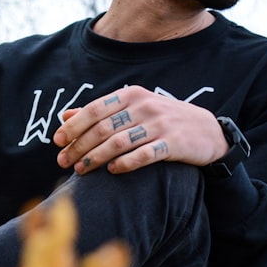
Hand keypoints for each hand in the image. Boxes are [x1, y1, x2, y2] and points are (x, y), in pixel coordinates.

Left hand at [52, 86, 228, 174]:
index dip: (73, 125)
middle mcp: (144, 106)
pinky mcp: (174, 143)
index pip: (94, 109)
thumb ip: (100, 112)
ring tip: (81, 170)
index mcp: (131, 95)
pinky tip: (112, 170)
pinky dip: (125, 163)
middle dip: (79, 146)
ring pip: (119, 142)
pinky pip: (144, 154)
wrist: (209, 131)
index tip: (57, 141)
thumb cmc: (163, 121)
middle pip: (102, 128)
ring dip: (95, 157)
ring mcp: (160, 124)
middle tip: (64, 161)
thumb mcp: (133, 109)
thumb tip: (65, 116)